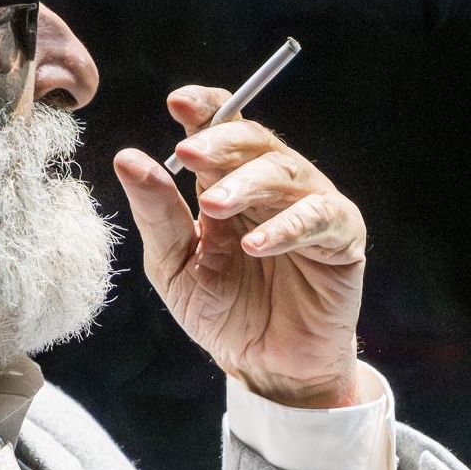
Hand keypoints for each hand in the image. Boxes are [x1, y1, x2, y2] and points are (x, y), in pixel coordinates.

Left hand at [112, 86, 371, 408]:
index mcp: (230, 183)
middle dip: (221, 141)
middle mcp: (273, 187)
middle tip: (188, 153)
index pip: (223, 128)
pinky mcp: (343, 238)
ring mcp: (312, 207)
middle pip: (255, 141)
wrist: (265, 366)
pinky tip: (256, 245)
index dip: (207, 108)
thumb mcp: (175, 266)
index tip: (177, 103)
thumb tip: (128, 158)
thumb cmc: (223, 313)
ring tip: (213, 206)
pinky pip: (319, 218)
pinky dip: (287, 227)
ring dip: (247, 184)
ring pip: (286, 173)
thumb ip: (157, 214)